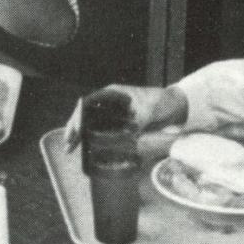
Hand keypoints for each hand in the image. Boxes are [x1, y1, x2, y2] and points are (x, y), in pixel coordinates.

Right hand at [63, 84, 187, 150]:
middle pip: (84, 113)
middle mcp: (109, 102)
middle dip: (74, 128)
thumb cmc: (162, 102)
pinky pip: (100, 131)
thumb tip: (131, 135)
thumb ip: (140, 121)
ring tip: (70, 149)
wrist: (176, 107)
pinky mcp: (117, 124)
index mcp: (112, 94)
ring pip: (90, 123)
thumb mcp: (150, 110)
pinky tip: (85, 150)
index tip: (75, 130)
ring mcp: (112, 113)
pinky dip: (91, 139)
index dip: (78, 116)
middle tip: (68, 145)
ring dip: (80, 135)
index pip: (88, 103)